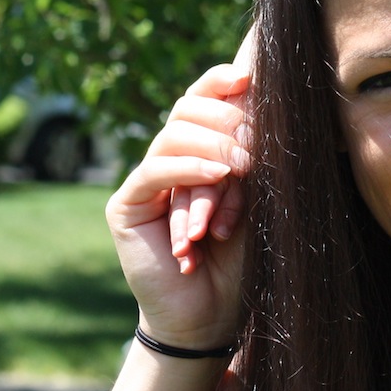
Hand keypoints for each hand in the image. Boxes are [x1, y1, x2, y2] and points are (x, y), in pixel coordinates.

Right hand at [107, 62, 253, 351]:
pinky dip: (188, 167)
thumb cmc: (239, 256)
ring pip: (173, 135)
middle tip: (255, 146)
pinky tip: (218, 174)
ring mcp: (146, 180)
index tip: (249, 76)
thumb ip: (253, 155)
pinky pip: (154, 171)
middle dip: (226, 120)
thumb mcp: (255, 196)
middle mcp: (169, 156)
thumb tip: (263, 107)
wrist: (212, 314)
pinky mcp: (127, 205)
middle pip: (188, 109)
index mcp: (199, 147)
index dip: (220, 80)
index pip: (202, 98)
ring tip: (243, 166)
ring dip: (213, 146)